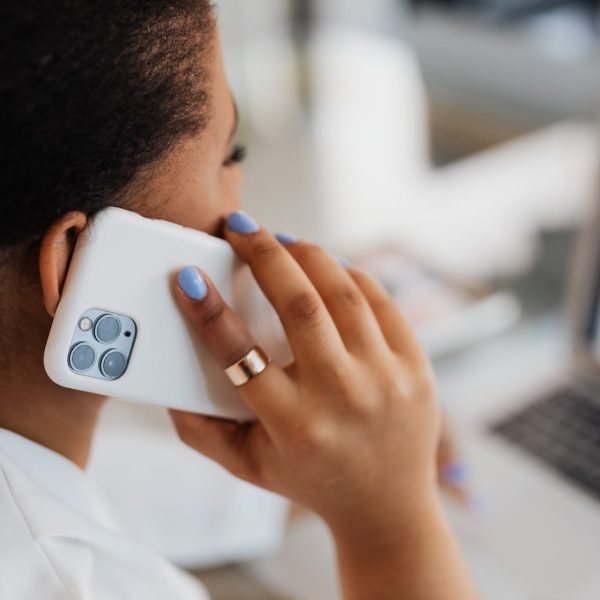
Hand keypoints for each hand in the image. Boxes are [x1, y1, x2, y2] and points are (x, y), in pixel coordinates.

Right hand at [170, 211, 475, 598]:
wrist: (388, 507)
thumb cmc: (310, 479)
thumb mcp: (248, 465)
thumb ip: (201, 431)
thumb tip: (165, 384)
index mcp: (294, 426)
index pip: (240, 354)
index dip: (208, 311)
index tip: (188, 278)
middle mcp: (343, 397)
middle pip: (299, 303)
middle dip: (262, 253)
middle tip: (238, 227)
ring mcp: (386, 378)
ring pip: (342, 291)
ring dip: (306, 254)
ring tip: (280, 241)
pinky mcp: (416, 366)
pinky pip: (379, 300)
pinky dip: (348, 273)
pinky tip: (325, 266)